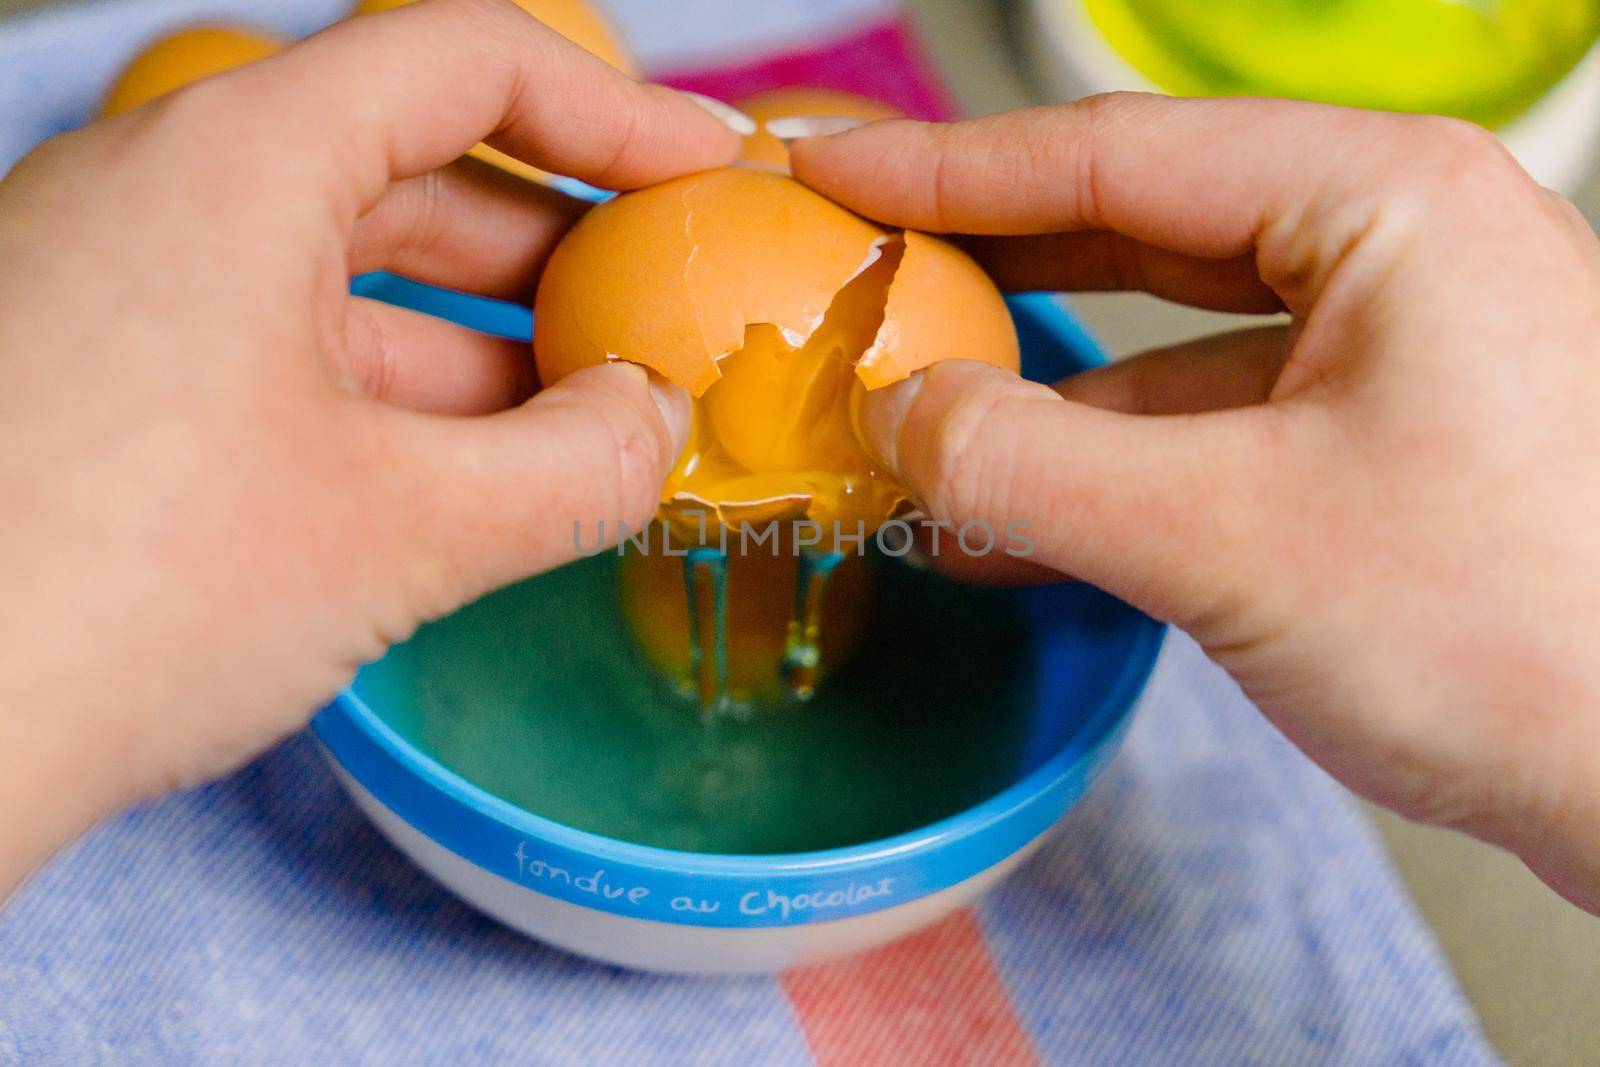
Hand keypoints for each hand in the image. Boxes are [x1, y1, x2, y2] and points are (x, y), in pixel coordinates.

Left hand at [0, 0, 735, 892]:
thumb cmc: (106, 599)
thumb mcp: (401, 530)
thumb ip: (574, 467)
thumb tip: (651, 427)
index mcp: (236, 164)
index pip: (466, 62)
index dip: (614, 114)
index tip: (705, 172)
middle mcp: (155, 191)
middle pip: (407, 163)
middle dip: (555, 246)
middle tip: (655, 311)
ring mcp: (106, 281)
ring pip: (338, 269)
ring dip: (477, 337)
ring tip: (581, 421)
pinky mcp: (83, 373)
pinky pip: (268, 342)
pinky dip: (382, 391)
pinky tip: (457, 475)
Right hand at [792, 95, 1599, 913]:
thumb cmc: (1528, 638)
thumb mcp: (1229, 539)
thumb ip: (1031, 466)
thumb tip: (896, 419)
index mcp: (1385, 202)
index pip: (1117, 153)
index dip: (949, 166)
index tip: (835, 173)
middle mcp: (1400, 247)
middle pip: (1141, 222)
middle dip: (990, 259)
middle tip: (860, 266)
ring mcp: (1402, 347)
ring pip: (1172, 334)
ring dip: (1041, 388)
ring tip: (912, 418)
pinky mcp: (1391, 442)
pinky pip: (1215, 420)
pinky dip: (1109, 462)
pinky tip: (1011, 515)